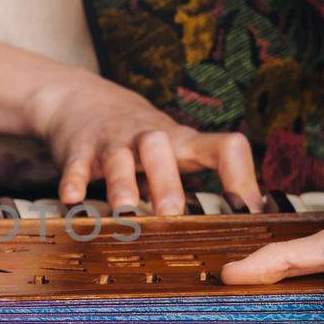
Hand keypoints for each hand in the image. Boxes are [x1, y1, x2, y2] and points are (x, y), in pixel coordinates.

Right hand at [23, 71, 264, 216]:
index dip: (241, 176)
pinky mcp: (79, 150)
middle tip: (172, 214)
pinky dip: (74, 181)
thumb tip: (251, 222)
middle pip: (162, 147)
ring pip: (119, 157)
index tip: (249, 212)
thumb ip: (204, 178)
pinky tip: (73, 199)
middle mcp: (150, 138)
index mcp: (183, 142)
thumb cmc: (142, 140)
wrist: (81, 101)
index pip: (224, 147)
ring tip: (124, 210)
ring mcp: (112, 142)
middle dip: (166, 181)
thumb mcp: (176, 150)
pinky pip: (77, 165)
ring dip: (121, 183)